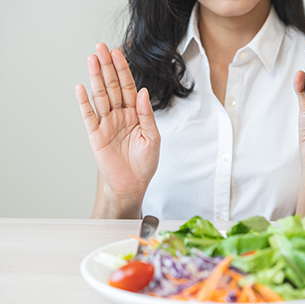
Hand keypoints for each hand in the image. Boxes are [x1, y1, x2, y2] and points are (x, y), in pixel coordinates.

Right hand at [76, 43, 160, 199]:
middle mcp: (120, 115)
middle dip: (108, 66)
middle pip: (112, 86)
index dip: (123, 70)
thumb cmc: (145, 162)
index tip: (118, 53)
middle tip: (101, 47)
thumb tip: (142, 92)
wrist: (133, 184)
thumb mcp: (152, 137)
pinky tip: (81, 87)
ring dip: (96, 78)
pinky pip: (89, 115)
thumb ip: (146, 115)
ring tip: (92, 59)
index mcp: (135, 114)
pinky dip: (84, 102)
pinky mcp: (95, 134)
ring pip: (100, 96)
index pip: (128, 87)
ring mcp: (106, 123)